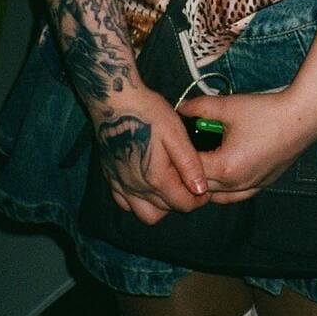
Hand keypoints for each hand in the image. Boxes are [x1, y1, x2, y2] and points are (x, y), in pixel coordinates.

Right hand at [91, 86, 210, 224]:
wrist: (114, 101)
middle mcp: (137, 188)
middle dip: (182, 201)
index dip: (199, 200)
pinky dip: (139, 202)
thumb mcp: (175, 133)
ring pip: (145, 214)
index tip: (205, 189)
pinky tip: (148, 185)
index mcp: (156, 178)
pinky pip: (125, 204)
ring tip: (171, 186)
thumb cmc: (148, 113)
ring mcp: (121, 185)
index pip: (183, 204)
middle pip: (166, 210)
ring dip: (161, 206)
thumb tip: (201, 189)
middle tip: (191, 184)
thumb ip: (189, 164)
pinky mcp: (111, 179)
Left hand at [179, 90, 316, 204]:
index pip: (189, 169)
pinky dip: (224, 188)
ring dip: (206, 183)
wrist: (302, 118)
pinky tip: (223, 171)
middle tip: (183, 153)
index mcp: (224, 167)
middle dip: (189, 171)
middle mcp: (236, 184)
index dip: (178, 156)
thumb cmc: (267, 112)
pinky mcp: (262, 185)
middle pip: (200, 186)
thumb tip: (181, 108)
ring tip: (203, 162)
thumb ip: (199, 108)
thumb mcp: (228, 106)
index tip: (173, 144)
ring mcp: (251, 187)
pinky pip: (235, 195)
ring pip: (217, 196)